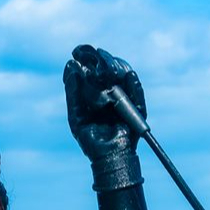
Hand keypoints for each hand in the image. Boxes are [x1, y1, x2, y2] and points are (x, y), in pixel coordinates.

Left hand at [63, 45, 146, 170]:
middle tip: (93, 54)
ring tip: (108, 64)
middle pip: (108, 71)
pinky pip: (137, 93)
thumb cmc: (91, 140)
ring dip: (117, 68)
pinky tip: (127, 75)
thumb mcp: (77, 115)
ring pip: (123, 77)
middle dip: (102, 61)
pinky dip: (134, 84)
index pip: (93, 73)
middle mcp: (112, 95)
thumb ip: (73, 93)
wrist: (108, 157)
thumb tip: (72, 67)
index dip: (87, 61)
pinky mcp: (138, 109)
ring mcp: (126, 101)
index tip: (78, 52)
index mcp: (97, 96)